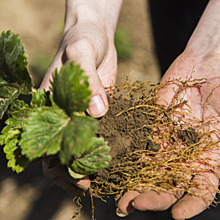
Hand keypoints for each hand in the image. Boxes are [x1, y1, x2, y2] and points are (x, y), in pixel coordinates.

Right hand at [40, 0, 121, 192]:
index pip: (47, 148)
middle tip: (97, 184)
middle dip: (78, 172)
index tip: (80, 180)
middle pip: (66, 154)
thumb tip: (97, 112)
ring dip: (93, 163)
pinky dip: (107, 146)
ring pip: (84, 147)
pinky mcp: (99, 110)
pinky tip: (118, 154)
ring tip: (109, 176)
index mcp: (49, 106)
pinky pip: (102, 132)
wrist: (95, 36)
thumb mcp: (80, 53)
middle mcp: (64, 115)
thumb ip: (86, 80)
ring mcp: (82, 114)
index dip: (60, 168)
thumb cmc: (82, 40)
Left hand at [116, 48, 219, 218]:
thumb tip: (203, 160)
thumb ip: (216, 134)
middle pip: (169, 181)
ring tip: (121, 198)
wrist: (205, 64)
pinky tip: (117, 166)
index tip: (178, 215)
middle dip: (154, 196)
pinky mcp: (152, 124)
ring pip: (151, 167)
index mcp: (207, 153)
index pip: (201, 186)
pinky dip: (130, 155)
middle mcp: (185, 151)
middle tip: (134, 206)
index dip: (191, 202)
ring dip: (136, 183)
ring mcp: (167, 138)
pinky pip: (140, 142)